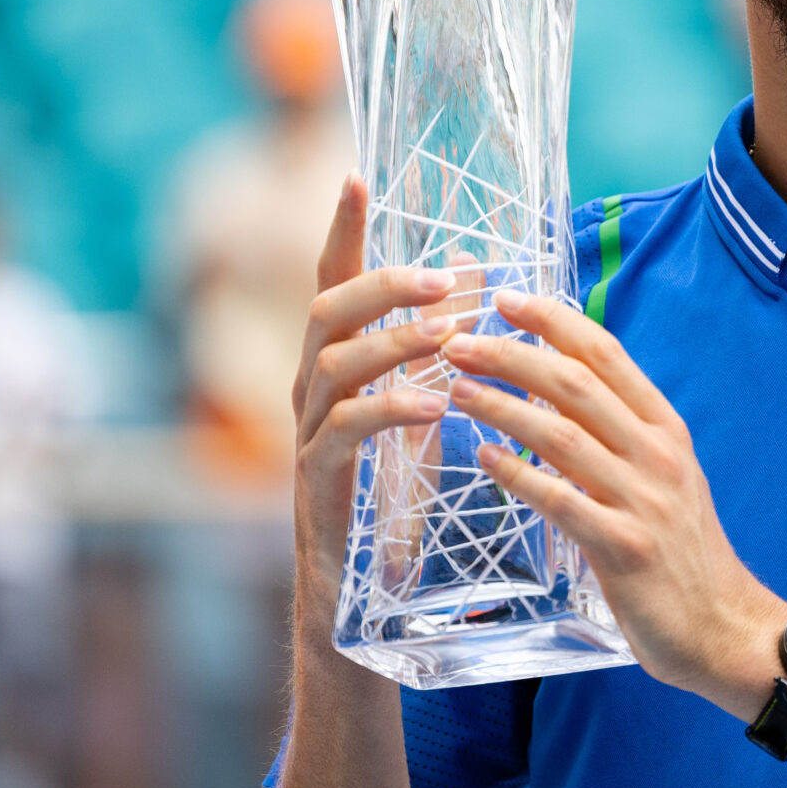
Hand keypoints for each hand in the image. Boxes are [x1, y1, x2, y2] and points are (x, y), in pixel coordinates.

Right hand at [289, 177, 479, 632]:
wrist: (356, 612)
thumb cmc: (391, 506)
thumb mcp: (417, 416)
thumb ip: (437, 353)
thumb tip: (481, 278)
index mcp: (336, 370)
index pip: (331, 283)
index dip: (340, 231)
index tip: (355, 175)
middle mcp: (309, 394)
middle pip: (325, 311)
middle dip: (380, 284)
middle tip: (442, 275)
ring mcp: (305, 439)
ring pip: (329, 365)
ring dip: (391, 342)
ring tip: (446, 335)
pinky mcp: (316, 486)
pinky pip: (339, 434)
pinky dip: (385, 411)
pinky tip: (430, 407)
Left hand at [439, 291, 786, 709]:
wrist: (725, 628)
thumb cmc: (683, 553)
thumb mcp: (663, 477)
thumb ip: (619, 435)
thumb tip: (559, 392)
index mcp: (665, 428)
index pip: (606, 353)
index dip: (553, 321)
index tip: (505, 297)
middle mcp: (657, 453)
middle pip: (576, 384)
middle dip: (511, 355)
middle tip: (457, 340)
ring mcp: (644, 499)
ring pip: (562, 435)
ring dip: (503, 406)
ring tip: (456, 389)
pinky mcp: (625, 548)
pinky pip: (561, 500)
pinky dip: (518, 475)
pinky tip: (484, 458)